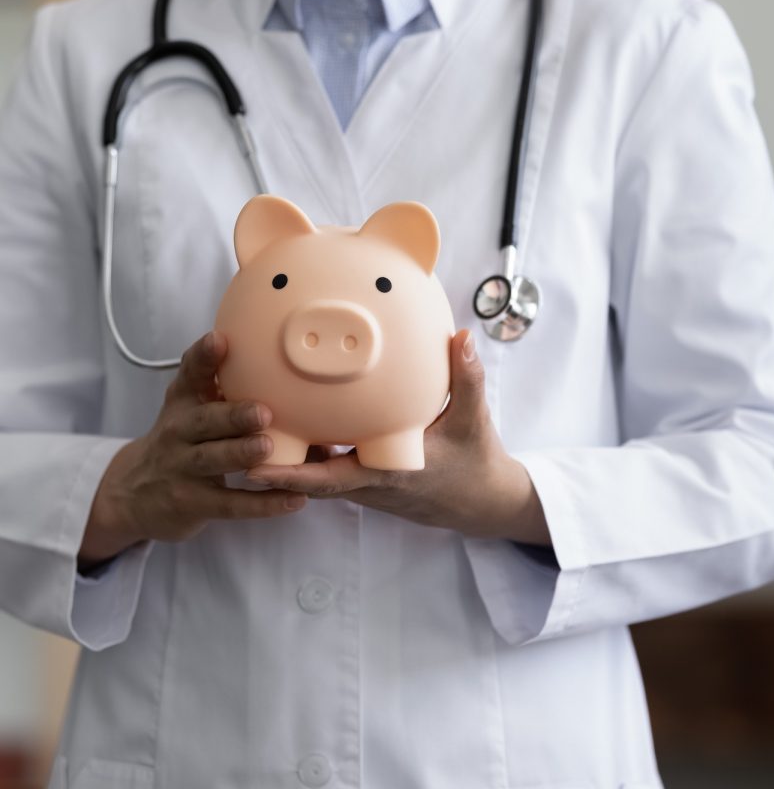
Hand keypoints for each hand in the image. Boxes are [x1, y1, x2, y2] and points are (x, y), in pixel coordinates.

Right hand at [78, 331, 307, 569]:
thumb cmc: (180, 438)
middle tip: (263, 411)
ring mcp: (183, 469)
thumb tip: (279, 352)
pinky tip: (293, 499)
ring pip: (212, 460)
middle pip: (204, 421)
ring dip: (241, 454)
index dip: (203, 356)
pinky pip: (230, 504)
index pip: (189, 373)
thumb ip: (218, 380)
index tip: (220, 339)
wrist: (131, 493)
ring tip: (269, 448)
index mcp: (182, 401)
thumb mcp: (187, 405)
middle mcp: (178, 431)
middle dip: (232, 415)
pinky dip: (261, 504)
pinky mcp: (192, 503)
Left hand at [245, 330, 551, 544]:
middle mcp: (365, 481)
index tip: (254, 468)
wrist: (480, 500)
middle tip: (229, 439)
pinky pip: (328, 460)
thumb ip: (467, 378)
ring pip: (313, 467)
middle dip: (270, 463)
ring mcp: (361, 480)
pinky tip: (291, 410)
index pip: (329, 480)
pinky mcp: (363, 474)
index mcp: (385, 473)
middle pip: (305, 476)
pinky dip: (307, 444)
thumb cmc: (475, 462)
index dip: (290, 477)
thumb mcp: (474, 420)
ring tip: (246, 422)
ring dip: (283, 452)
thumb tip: (461, 337)